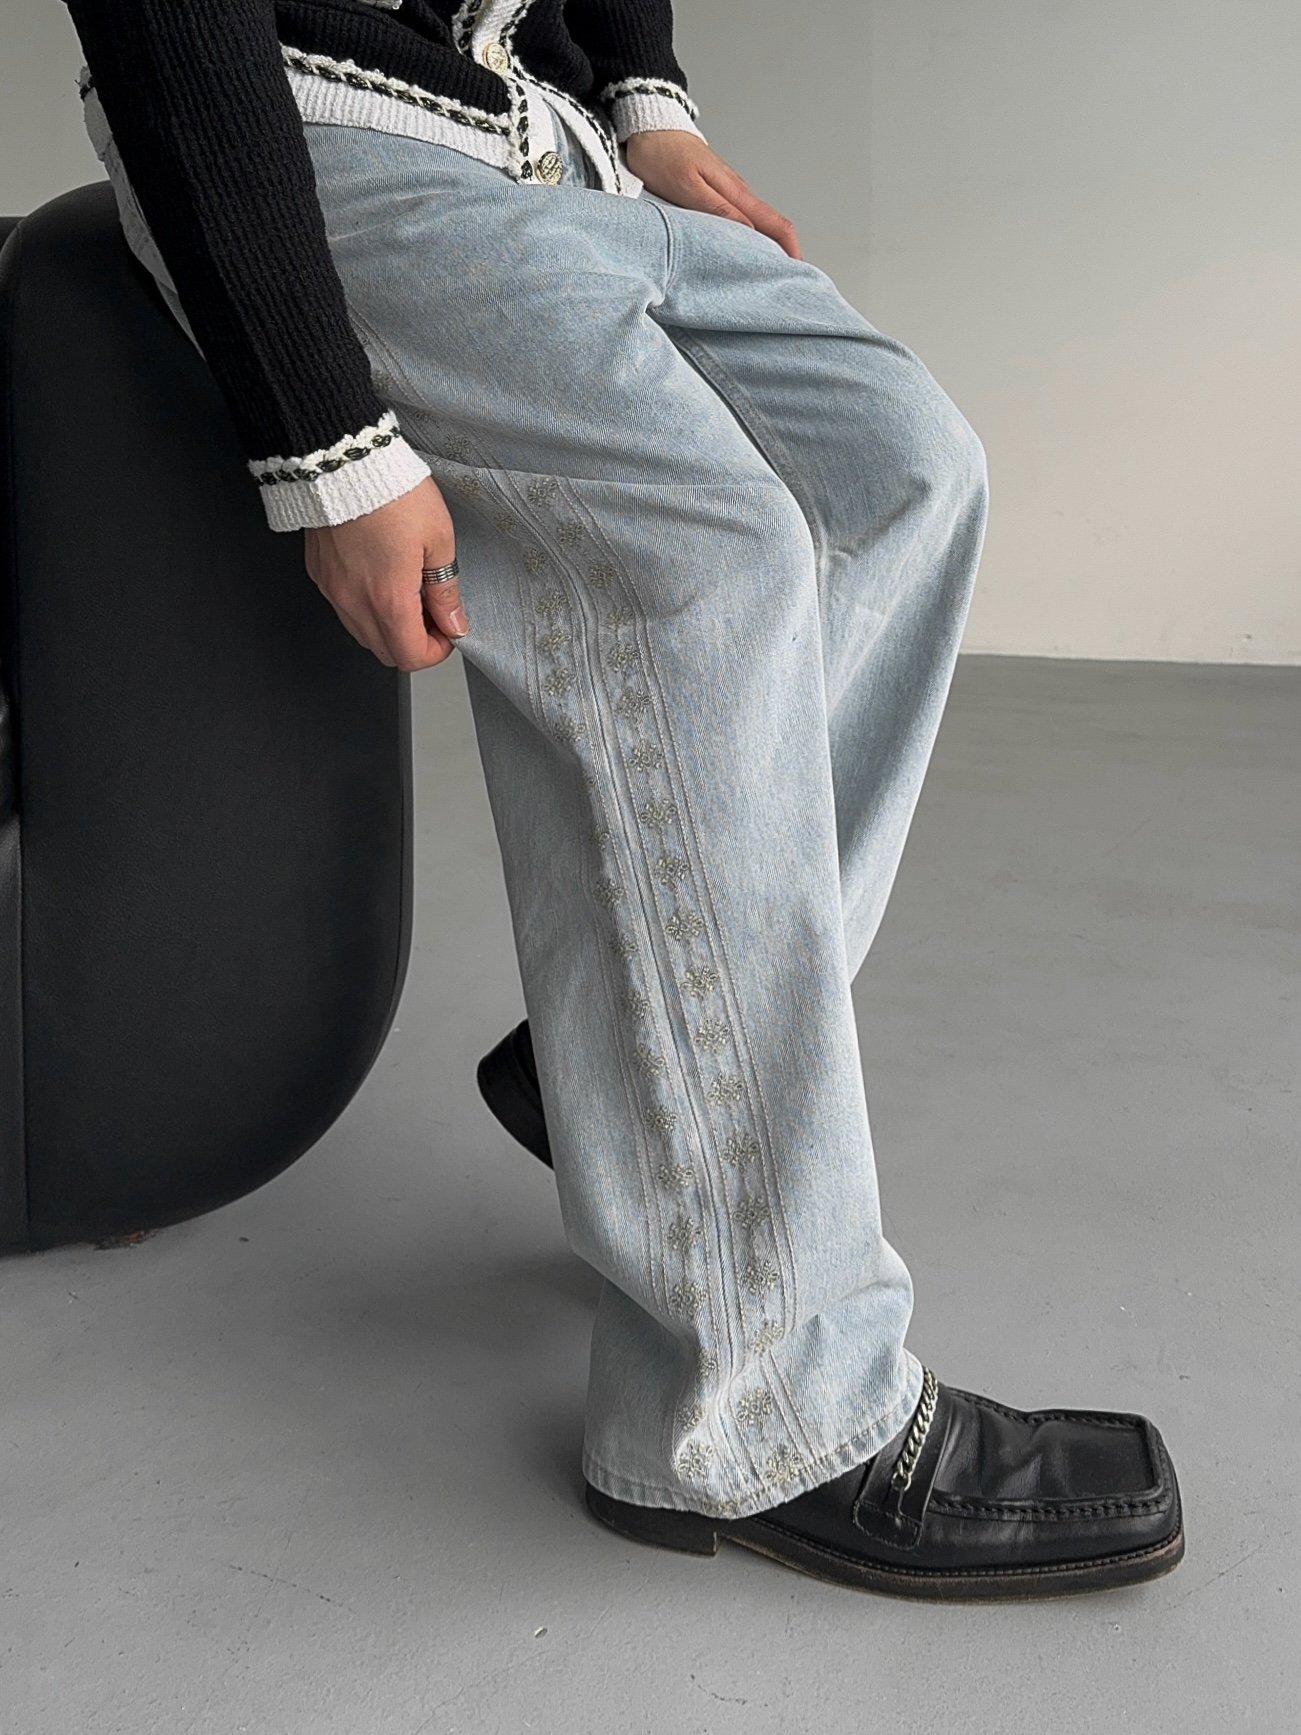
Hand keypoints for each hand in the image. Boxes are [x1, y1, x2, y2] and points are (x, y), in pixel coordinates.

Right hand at [303, 476, 466, 669]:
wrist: (343, 459)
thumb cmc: (391, 491)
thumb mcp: (437, 538)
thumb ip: (445, 590)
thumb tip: (454, 622)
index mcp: (388, 598)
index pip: (411, 657)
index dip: (436, 652)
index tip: (447, 631)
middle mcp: (354, 601)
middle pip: (386, 653)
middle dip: (414, 642)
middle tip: (431, 612)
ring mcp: (333, 590)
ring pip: (363, 634)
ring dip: (389, 627)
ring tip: (407, 592)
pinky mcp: (319, 574)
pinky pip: (344, 608)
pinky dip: (366, 607)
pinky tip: (381, 578)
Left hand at [624, 131, 800, 259]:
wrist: (649, 126)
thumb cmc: (662, 155)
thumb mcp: (687, 186)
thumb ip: (717, 209)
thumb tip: (748, 230)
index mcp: (735, 193)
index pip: (776, 223)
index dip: (791, 249)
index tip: (796, 273)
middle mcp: (737, 192)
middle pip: (771, 227)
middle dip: (781, 254)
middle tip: (781, 282)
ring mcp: (727, 192)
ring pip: (755, 224)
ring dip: (763, 247)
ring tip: (762, 273)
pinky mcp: (715, 192)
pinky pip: (738, 218)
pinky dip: (744, 237)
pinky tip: (738, 249)